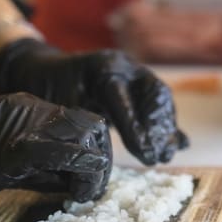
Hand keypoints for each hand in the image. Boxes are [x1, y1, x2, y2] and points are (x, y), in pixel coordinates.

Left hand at [0, 39, 187, 164]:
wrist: (44, 69)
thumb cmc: (46, 89)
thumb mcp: (55, 104)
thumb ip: (77, 123)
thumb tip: (93, 153)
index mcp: (103, 67)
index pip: (124, 97)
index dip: (135, 127)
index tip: (144, 153)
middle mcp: (125, 67)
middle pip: (154, 93)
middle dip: (159, 126)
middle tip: (158, 155)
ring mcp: (134, 74)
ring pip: (160, 99)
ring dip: (165, 128)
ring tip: (166, 154)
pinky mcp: (136, 87)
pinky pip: (157, 104)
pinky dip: (166, 124)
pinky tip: (178, 143)